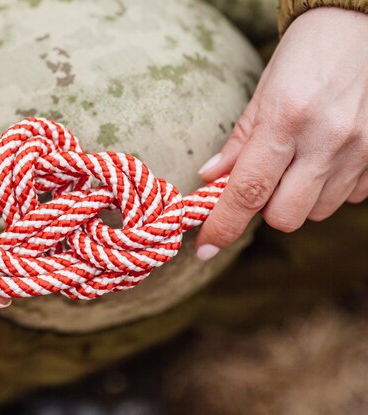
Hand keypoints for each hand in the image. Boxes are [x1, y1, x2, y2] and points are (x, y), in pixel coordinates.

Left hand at [196, 7, 367, 259]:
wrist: (364, 24)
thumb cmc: (308, 53)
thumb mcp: (264, 90)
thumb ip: (239, 141)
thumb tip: (211, 179)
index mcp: (286, 119)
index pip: (247, 190)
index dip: (223, 225)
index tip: (206, 248)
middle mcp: (327, 139)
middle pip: (284, 216)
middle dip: (265, 208)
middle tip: (263, 180)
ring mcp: (361, 150)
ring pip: (317, 211)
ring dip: (298, 198)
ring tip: (299, 161)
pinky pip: (350, 198)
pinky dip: (331, 189)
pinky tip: (328, 158)